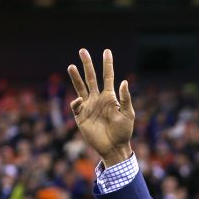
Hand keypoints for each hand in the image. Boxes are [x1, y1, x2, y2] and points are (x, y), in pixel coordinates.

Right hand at [67, 48, 134, 165]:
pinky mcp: (81, 116)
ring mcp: (88, 106)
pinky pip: (76, 105)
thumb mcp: (128, 114)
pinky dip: (76, 101)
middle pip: (91, 78)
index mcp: (110, 97)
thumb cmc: (124, 132)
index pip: (108, 76)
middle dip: (87, 64)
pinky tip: (79, 100)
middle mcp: (98, 99)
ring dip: (76, 77)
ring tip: (71, 66)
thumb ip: (125, 98)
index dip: (107, 64)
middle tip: (82, 50)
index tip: (106, 51)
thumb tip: (124, 81)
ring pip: (80, 87)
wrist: (114, 147)